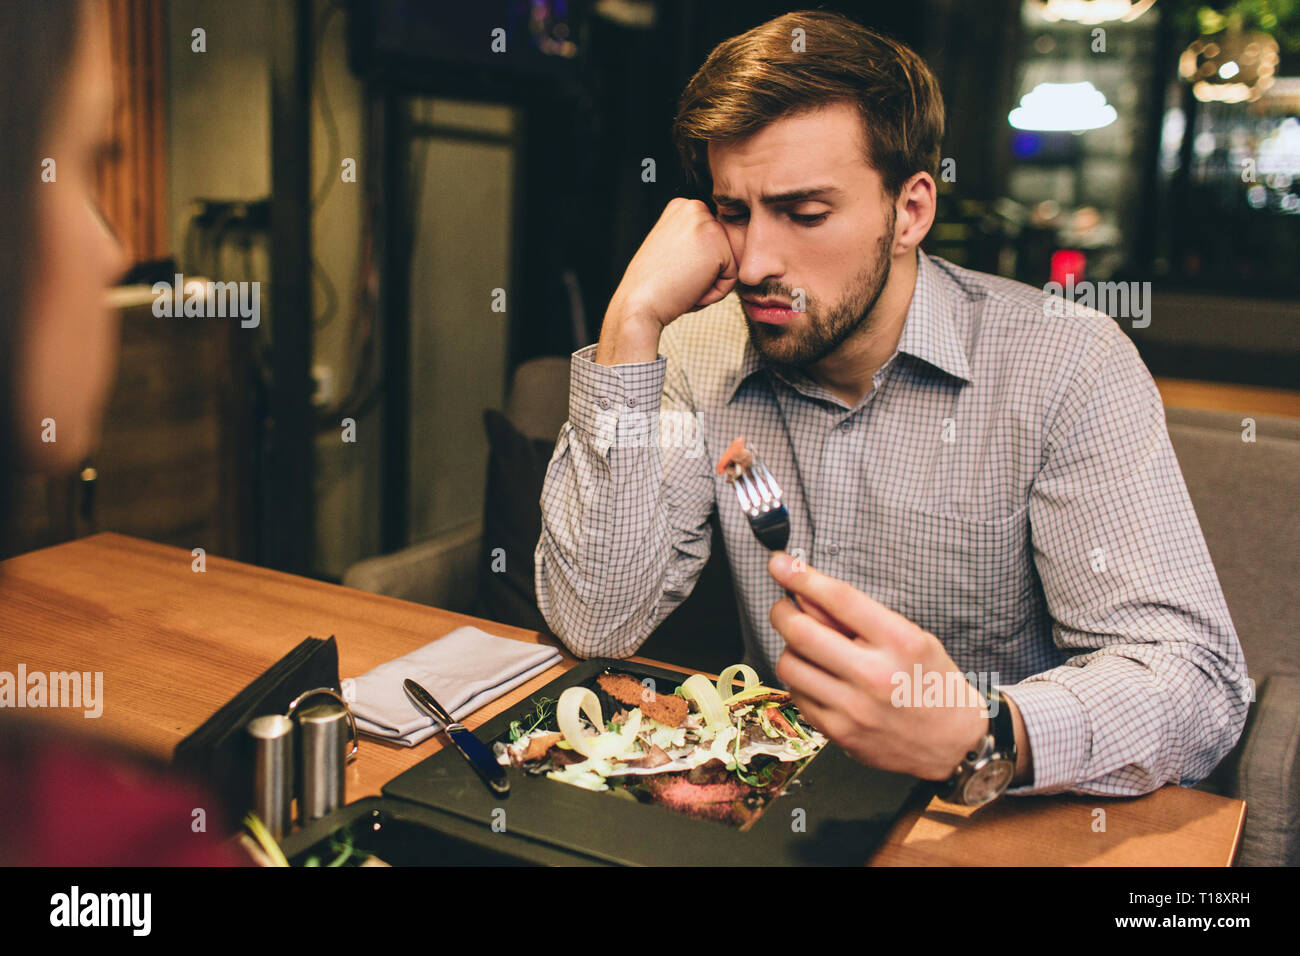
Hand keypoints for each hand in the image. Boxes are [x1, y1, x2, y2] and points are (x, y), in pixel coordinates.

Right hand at [595, 198, 737, 365]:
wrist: (638, 304)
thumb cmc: (650, 287)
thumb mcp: (667, 249)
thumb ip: (690, 241)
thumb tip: (713, 250)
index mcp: (681, 207)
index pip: (710, 241)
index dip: (694, 265)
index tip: (672, 270)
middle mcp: (694, 208)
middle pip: (721, 250)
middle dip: (704, 273)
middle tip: (677, 279)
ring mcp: (706, 223)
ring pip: (728, 263)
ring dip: (710, 283)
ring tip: (683, 283)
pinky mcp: (718, 245)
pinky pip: (732, 277)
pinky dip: (715, 293)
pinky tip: (690, 288)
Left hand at [767, 552, 991, 780]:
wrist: (953, 742)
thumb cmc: (933, 683)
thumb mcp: (910, 636)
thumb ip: (859, 616)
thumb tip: (808, 592)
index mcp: (899, 642)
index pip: (839, 599)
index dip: (801, 575)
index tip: (779, 563)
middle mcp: (875, 675)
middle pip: (801, 632)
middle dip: (781, 611)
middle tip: (783, 607)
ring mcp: (854, 708)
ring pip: (790, 664)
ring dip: (790, 648)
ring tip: (807, 648)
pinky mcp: (840, 732)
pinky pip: (797, 695)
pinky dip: (799, 679)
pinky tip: (816, 676)